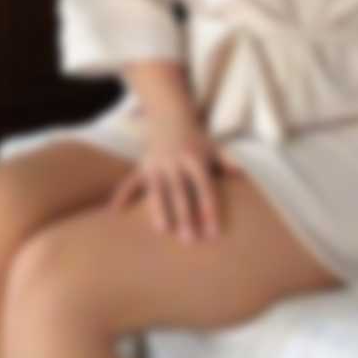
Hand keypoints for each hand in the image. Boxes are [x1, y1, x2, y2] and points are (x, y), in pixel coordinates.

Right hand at [107, 111, 239, 243]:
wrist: (171, 117)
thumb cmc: (197, 140)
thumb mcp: (214, 147)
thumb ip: (228, 161)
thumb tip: (243, 173)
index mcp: (195, 159)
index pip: (204, 188)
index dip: (209, 210)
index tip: (213, 233)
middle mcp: (175, 162)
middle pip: (181, 193)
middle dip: (185, 216)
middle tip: (189, 240)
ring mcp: (156, 164)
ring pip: (157, 190)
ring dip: (159, 210)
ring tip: (162, 231)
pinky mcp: (142, 166)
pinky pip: (130, 182)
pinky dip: (122, 195)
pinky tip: (114, 212)